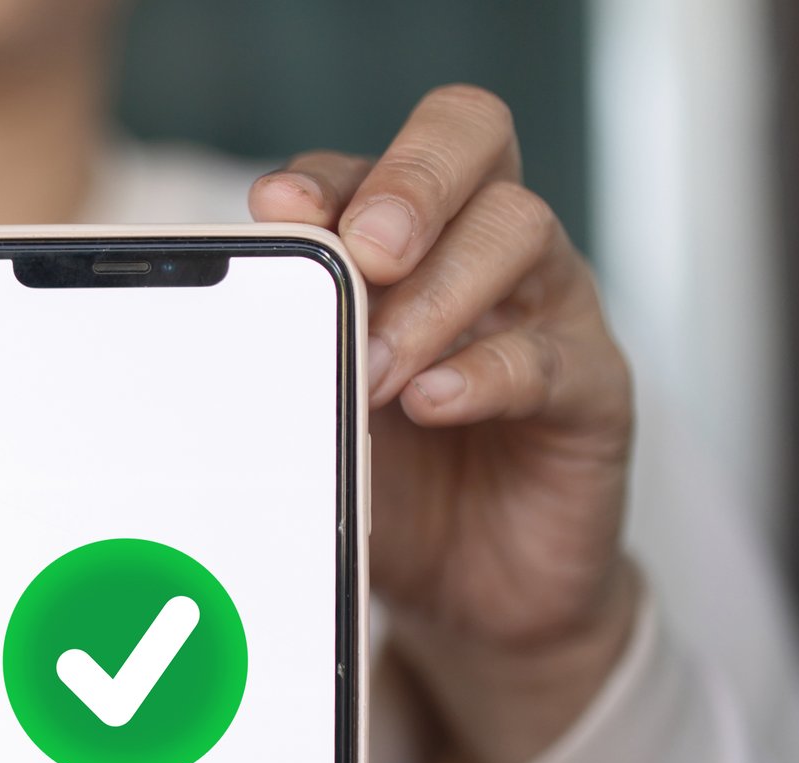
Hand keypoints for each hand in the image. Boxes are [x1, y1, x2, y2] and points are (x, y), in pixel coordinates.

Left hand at [248, 86, 639, 762]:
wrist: (479, 588)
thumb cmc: (392, 482)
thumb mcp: (313, 424)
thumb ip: (274, 376)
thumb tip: (205, 355)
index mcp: (406, 239)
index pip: (372, 162)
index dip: (326, 175)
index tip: (276, 212)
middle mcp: (482, 249)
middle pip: (471, 138)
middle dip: (410, 183)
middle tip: (365, 252)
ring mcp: (548, 308)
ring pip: (517, 230)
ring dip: (434, 294)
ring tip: (375, 369)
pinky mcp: (594, 387)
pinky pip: (551, 354)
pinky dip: (484, 374)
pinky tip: (432, 402)